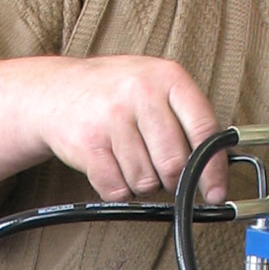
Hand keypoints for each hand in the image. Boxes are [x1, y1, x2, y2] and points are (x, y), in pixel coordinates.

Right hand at [32, 57, 227, 203]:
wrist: (52, 90)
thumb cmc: (112, 93)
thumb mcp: (155, 86)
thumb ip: (186, 118)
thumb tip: (215, 168)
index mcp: (168, 77)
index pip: (204, 130)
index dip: (213, 169)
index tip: (215, 192)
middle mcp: (141, 92)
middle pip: (175, 163)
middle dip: (171, 179)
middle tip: (161, 171)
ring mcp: (113, 117)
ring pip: (146, 181)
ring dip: (141, 183)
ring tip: (129, 159)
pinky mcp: (88, 143)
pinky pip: (117, 189)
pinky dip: (117, 189)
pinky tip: (111, 166)